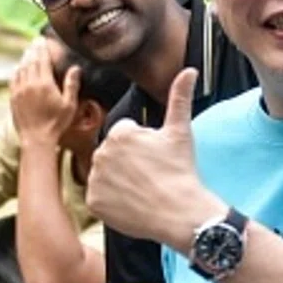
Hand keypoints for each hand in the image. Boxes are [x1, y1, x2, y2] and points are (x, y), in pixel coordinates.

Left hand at [8, 39, 78, 144]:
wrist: (36, 138)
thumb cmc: (56, 123)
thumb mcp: (69, 105)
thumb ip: (72, 85)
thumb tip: (75, 68)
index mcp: (44, 83)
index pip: (43, 60)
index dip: (43, 48)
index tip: (43, 40)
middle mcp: (30, 84)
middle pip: (31, 61)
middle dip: (34, 49)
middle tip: (36, 41)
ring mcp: (19, 90)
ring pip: (21, 68)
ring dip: (25, 58)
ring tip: (28, 50)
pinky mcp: (13, 97)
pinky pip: (13, 79)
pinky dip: (16, 70)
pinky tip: (18, 67)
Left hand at [86, 68, 222, 248]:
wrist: (180, 212)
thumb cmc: (180, 170)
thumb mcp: (179, 131)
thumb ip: (179, 97)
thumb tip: (189, 70)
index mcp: (118, 133)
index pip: (124, 135)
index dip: (142, 147)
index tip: (155, 159)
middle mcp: (101, 153)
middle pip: (112, 155)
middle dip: (127, 162)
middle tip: (149, 174)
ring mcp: (95, 178)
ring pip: (105, 175)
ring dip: (118, 180)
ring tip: (141, 188)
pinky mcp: (93, 201)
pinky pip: (99, 197)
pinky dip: (111, 201)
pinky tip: (130, 203)